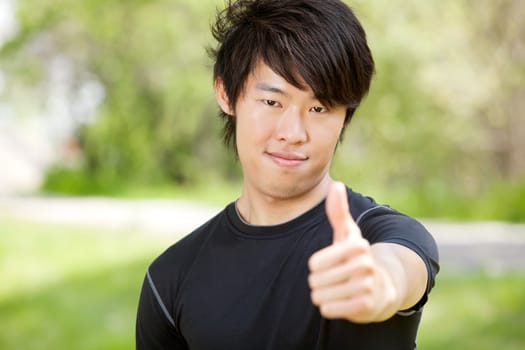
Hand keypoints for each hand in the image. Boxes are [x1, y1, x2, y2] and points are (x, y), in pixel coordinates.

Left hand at [307, 182, 397, 322]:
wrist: (381, 289)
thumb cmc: (356, 258)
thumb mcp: (347, 234)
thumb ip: (338, 211)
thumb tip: (337, 184)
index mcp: (357, 246)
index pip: (315, 263)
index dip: (316, 266)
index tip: (329, 264)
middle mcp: (364, 265)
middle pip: (316, 280)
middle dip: (319, 282)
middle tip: (334, 279)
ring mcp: (366, 286)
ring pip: (320, 296)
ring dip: (323, 295)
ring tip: (337, 290)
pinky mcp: (365, 306)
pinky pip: (329, 309)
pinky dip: (329, 307)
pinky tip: (341, 301)